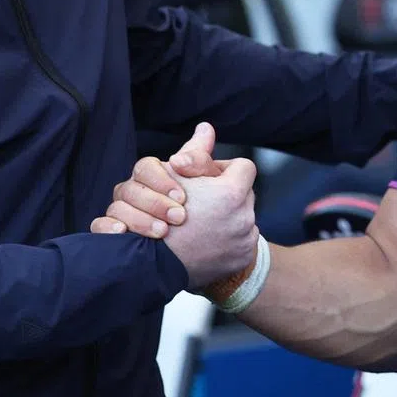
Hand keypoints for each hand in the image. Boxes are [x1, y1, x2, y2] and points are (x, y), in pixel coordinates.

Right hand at [90, 123, 225, 237]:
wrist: (191, 246)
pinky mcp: (111, 233)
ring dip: (140, 219)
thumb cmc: (197, 208)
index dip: (162, 180)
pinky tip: (122, 233)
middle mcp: (132, 191)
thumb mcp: (203, 183)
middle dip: (156, 203)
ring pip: (117, 208)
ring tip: (163, 232)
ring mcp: (119, 211)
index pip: (146, 167)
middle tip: (180, 217)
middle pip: (131, 188)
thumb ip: (200, 158)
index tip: (182, 196)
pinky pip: (99, 226)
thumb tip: (205, 128)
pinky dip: (108, 228)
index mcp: (150, 176)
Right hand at [158, 158, 258, 288]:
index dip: (223, 169)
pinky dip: (228, 240)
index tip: (206, 178)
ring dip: (226, 217)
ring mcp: (244, 241)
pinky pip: (242, 242)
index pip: (242, 167)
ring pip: (243, 218)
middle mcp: (244, 218)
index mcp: (230, 193)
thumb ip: (194, 153)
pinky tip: (206, 242)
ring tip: (202, 224)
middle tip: (201, 202)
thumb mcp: (171, 176)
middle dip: (224, 194)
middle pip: (243, 193)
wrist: (152, 266)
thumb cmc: (157, 214)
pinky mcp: (241, 259)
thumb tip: (207, 129)